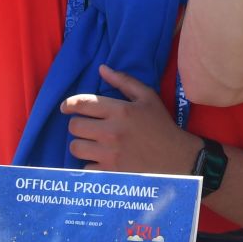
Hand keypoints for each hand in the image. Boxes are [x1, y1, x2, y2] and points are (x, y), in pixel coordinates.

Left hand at [63, 66, 200, 173]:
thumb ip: (124, 81)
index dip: (68, 104)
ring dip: (81, 145)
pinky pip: (85, 168)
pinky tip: (101, 160)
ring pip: (75, 147)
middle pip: (74, 126)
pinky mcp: (110, 173)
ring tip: (92, 144)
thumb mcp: (148, 97)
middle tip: (88, 128)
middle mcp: (112, 131)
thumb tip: (102, 68)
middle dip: (78, 125)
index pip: (82, 104)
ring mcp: (110, 154)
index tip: (65, 108)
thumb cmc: (161, 125)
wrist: (177, 158)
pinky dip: (90, 164)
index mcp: (120, 110)